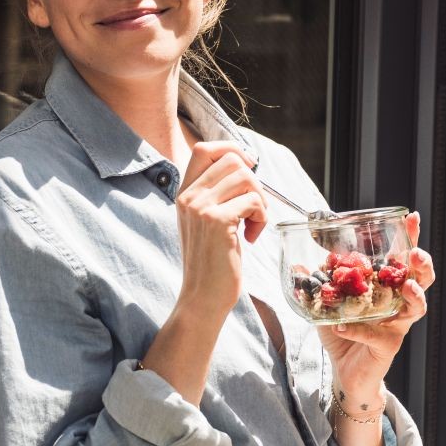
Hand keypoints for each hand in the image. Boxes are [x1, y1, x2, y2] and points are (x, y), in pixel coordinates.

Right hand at [172, 141, 268, 323]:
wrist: (202, 297)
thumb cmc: (211, 261)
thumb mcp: (204, 221)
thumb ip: (214, 194)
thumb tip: (244, 166)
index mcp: (184, 193)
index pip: (203, 149)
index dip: (231, 150)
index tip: (248, 168)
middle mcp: (188, 196)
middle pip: (232, 160)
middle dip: (253, 182)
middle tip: (254, 209)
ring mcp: (201, 207)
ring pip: (246, 178)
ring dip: (260, 201)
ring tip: (253, 225)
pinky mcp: (217, 222)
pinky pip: (253, 201)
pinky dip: (261, 218)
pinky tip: (251, 237)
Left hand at [322, 211, 436, 403]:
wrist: (344, 371)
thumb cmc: (343, 333)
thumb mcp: (327, 305)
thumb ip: (316, 285)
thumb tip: (300, 265)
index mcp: (386, 287)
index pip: (402, 259)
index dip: (410, 238)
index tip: (410, 218)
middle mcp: (398, 304)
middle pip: (422, 280)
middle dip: (422, 265)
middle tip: (415, 254)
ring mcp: (396, 325)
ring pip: (416, 308)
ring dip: (412, 295)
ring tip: (406, 287)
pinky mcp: (387, 346)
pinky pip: (375, 335)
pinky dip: (357, 329)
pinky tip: (341, 325)